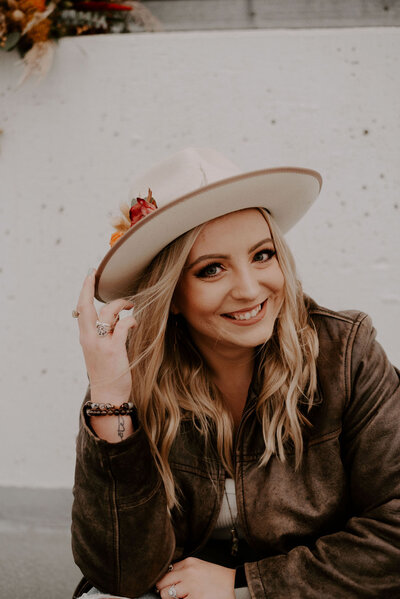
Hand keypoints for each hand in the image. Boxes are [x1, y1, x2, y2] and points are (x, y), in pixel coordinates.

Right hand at [76, 269, 136, 402]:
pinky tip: (135, 324)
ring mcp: (101, 343)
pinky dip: (131, 321)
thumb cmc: (106, 372)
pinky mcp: (114, 349)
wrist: (108, 395)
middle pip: (86, 306)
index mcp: (85, 337)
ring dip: (120, 304)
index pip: (80, 309)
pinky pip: (124, 326)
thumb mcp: (98, 350)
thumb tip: (114, 318)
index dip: (83, 290)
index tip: (88, 275)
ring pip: (107, 312)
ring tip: (130, 306)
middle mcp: (90, 338)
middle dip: (89, 287)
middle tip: (96, 275)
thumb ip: (102, 334)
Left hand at [156, 557, 234, 598]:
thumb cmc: (217, 578)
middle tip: (172, 595)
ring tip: (183, 597)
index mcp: (188, 563)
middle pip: (162, 583)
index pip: (165, 572)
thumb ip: (183, 569)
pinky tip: (191, 598)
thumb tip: (167, 580)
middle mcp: (187, 572)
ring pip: (166, 595)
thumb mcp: (199, 566)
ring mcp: (190, 586)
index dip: (164, 582)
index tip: (165, 587)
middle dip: (164, 591)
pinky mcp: (195, 598)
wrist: (234, 584)